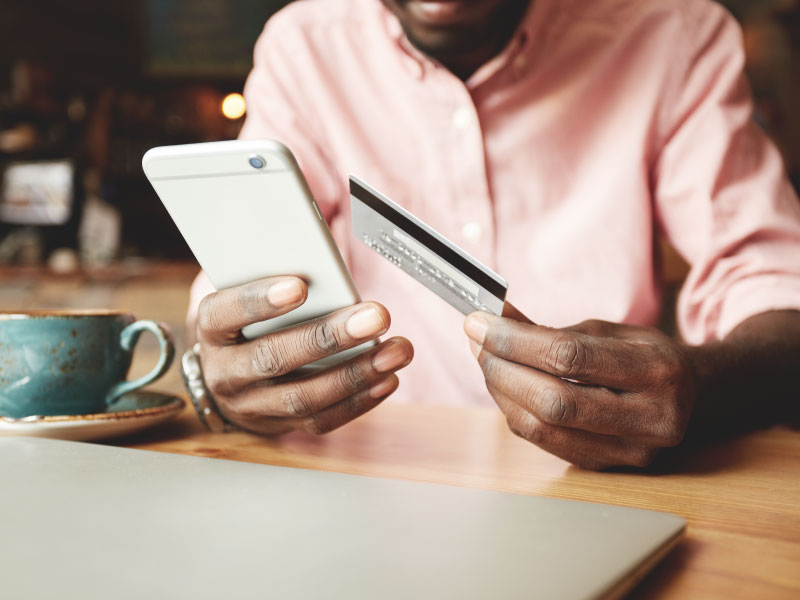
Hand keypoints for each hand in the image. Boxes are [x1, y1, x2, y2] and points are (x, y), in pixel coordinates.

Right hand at [196, 276, 412, 434]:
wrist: (231, 378)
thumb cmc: (249, 324)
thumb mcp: (248, 296)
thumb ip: (279, 282)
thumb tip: (328, 263)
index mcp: (214, 329)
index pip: (226, 312)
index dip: (259, 300)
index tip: (298, 286)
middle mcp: (226, 371)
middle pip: (274, 358)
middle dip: (329, 337)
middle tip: (375, 316)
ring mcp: (252, 405)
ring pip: (303, 396)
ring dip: (356, 373)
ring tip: (396, 351)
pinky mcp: (282, 425)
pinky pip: (321, 420)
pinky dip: (359, 401)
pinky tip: (387, 379)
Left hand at [464, 312, 694, 468]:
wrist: (693, 397)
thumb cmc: (646, 356)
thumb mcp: (609, 330)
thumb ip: (551, 329)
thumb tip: (493, 317)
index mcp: (658, 371)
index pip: (570, 357)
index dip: (515, 340)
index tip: (479, 321)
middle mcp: (651, 419)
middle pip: (553, 401)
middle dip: (502, 368)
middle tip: (476, 340)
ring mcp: (630, 452)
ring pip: (543, 428)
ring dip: (501, 391)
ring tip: (486, 359)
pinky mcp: (608, 468)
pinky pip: (545, 442)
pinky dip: (515, 411)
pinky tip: (504, 385)